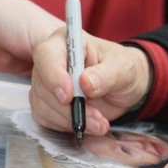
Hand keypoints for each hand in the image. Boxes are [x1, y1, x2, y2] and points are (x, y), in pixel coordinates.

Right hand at [29, 29, 150, 135]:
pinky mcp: (47, 103)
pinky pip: (46, 118)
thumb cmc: (123, 69)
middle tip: (96, 118)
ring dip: (71, 119)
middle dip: (70, 107)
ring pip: (43, 105)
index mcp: (68, 41)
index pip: (47, 55)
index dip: (54, 76)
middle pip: (43, 85)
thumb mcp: (123, 68)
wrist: (125, 87)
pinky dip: (67, 125)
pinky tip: (88, 124)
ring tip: (99, 123)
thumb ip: (106, 74)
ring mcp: (46, 83)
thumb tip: (85, 82)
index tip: (68, 96)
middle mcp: (52, 60)